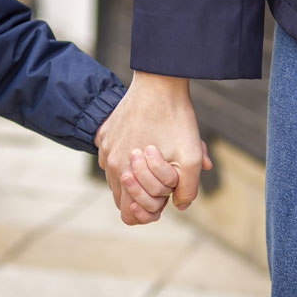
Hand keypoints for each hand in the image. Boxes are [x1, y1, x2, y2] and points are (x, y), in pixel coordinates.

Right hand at [94, 70, 211, 224]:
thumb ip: (187, 190)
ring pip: (117, 177)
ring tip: (157, 157)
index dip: (149, 212)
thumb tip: (179, 206)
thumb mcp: (191, 158)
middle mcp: (109, 162)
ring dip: (137, 176)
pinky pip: (113, 157)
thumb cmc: (176, 119)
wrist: (160, 81)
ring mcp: (105, 146)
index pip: (128, 215)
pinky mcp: (106, 133)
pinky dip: (128, 159)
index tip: (165, 197)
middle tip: (165, 177)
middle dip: (144, 194)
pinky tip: (144, 144)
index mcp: (125, 173)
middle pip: (123, 197)